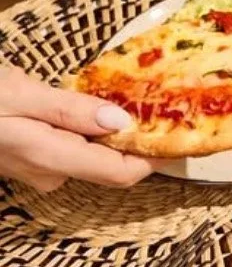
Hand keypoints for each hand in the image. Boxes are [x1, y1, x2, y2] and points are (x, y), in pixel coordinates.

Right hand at [0, 66, 153, 190]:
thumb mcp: (18, 93)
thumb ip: (69, 108)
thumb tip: (121, 120)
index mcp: (50, 157)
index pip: (120, 172)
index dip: (155, 157)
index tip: (178, 133)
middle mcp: (51, 172)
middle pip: (112, 163)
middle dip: (138, 139)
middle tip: (158, 106)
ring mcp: (42, 170)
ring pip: (95, 155)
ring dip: (114, 131)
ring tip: (131, 100)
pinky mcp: (36, 160)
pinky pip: (77, 149)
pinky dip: (92, 131)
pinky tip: (94, 106)